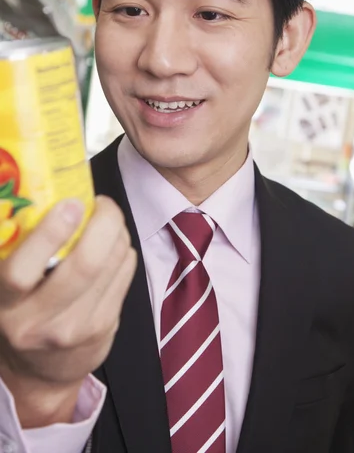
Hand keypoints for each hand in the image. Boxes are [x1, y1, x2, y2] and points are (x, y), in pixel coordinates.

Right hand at [0, 196, 136, 425]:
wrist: (39, 373)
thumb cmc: (21, 314)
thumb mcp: (8, 288)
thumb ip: (21, 251)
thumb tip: (54, 197)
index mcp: (5, 303)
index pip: (21, 271)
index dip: (49, 232)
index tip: (70, 203)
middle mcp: (38, 321)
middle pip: (84, 264)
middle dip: (103, 223)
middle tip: (102, 204)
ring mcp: (75, 328)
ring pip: (111, 265)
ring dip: (117, 233)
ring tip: (109, 222)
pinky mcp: (103, 328)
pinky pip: (125, 275)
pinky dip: (124, 251)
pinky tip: (115, 247)